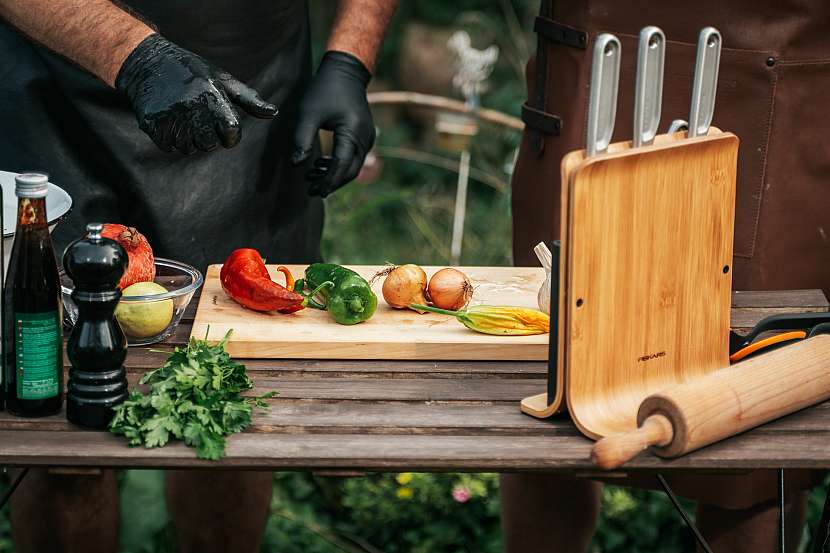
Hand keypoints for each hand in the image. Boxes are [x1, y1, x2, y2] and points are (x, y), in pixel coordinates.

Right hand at [115, 34, 276, 154]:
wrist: (147, 63)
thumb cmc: (193, 72)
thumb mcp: (222, 79)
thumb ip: (249, 100)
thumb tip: (274, 113)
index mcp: (212, 97)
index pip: (231, 134)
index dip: (230, 135)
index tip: (224, 126)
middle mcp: (191, 108)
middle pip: (210, 145)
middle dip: (209, 137)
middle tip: (200, 117)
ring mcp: (170, 117)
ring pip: (189, 148)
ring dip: (190, 139)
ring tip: (184, 116)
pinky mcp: (152, 124)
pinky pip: (170, 146)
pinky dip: (172, 139)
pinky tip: (171, 120)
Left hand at [292, 51, 374, 196]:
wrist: (346, 71)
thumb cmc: (325, 89)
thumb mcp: (308, 114)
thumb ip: (301, 140)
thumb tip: (296, 165)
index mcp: (353, 133)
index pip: (341, 166)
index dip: (328, 182)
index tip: (313, 191)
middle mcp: (365, 139)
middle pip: (350, 171)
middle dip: (331, 183)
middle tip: (311, 190)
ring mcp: (367, 138)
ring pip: (353, 167)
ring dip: (334, 175)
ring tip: (311, 176)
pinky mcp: (364, 137)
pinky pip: (354, 158)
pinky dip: (339, 165)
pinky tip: (321, 164)